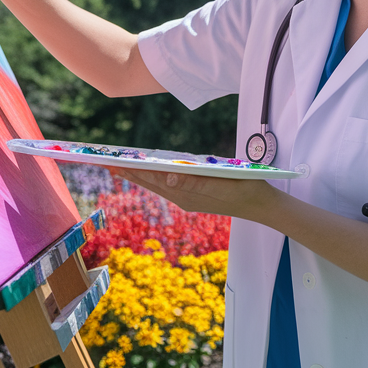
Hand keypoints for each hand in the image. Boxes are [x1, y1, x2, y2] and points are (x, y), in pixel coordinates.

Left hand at [108, 167, 280, 221]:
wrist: (262, 204)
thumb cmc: (245, 188)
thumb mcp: (221, 183)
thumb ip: (194, 181)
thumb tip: (168, 176)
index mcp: (187, 194)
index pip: (153, 179)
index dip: (132, 170)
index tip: (112, 163)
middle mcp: (183, 199)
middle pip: (150, 183)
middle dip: (128, 172)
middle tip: (105, 162)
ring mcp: (187, 199)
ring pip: (157, 186)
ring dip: (138, 176)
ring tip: (120, 167)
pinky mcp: (194, 197)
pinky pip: (167, 187)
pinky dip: (153, 179)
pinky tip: (147, 174)